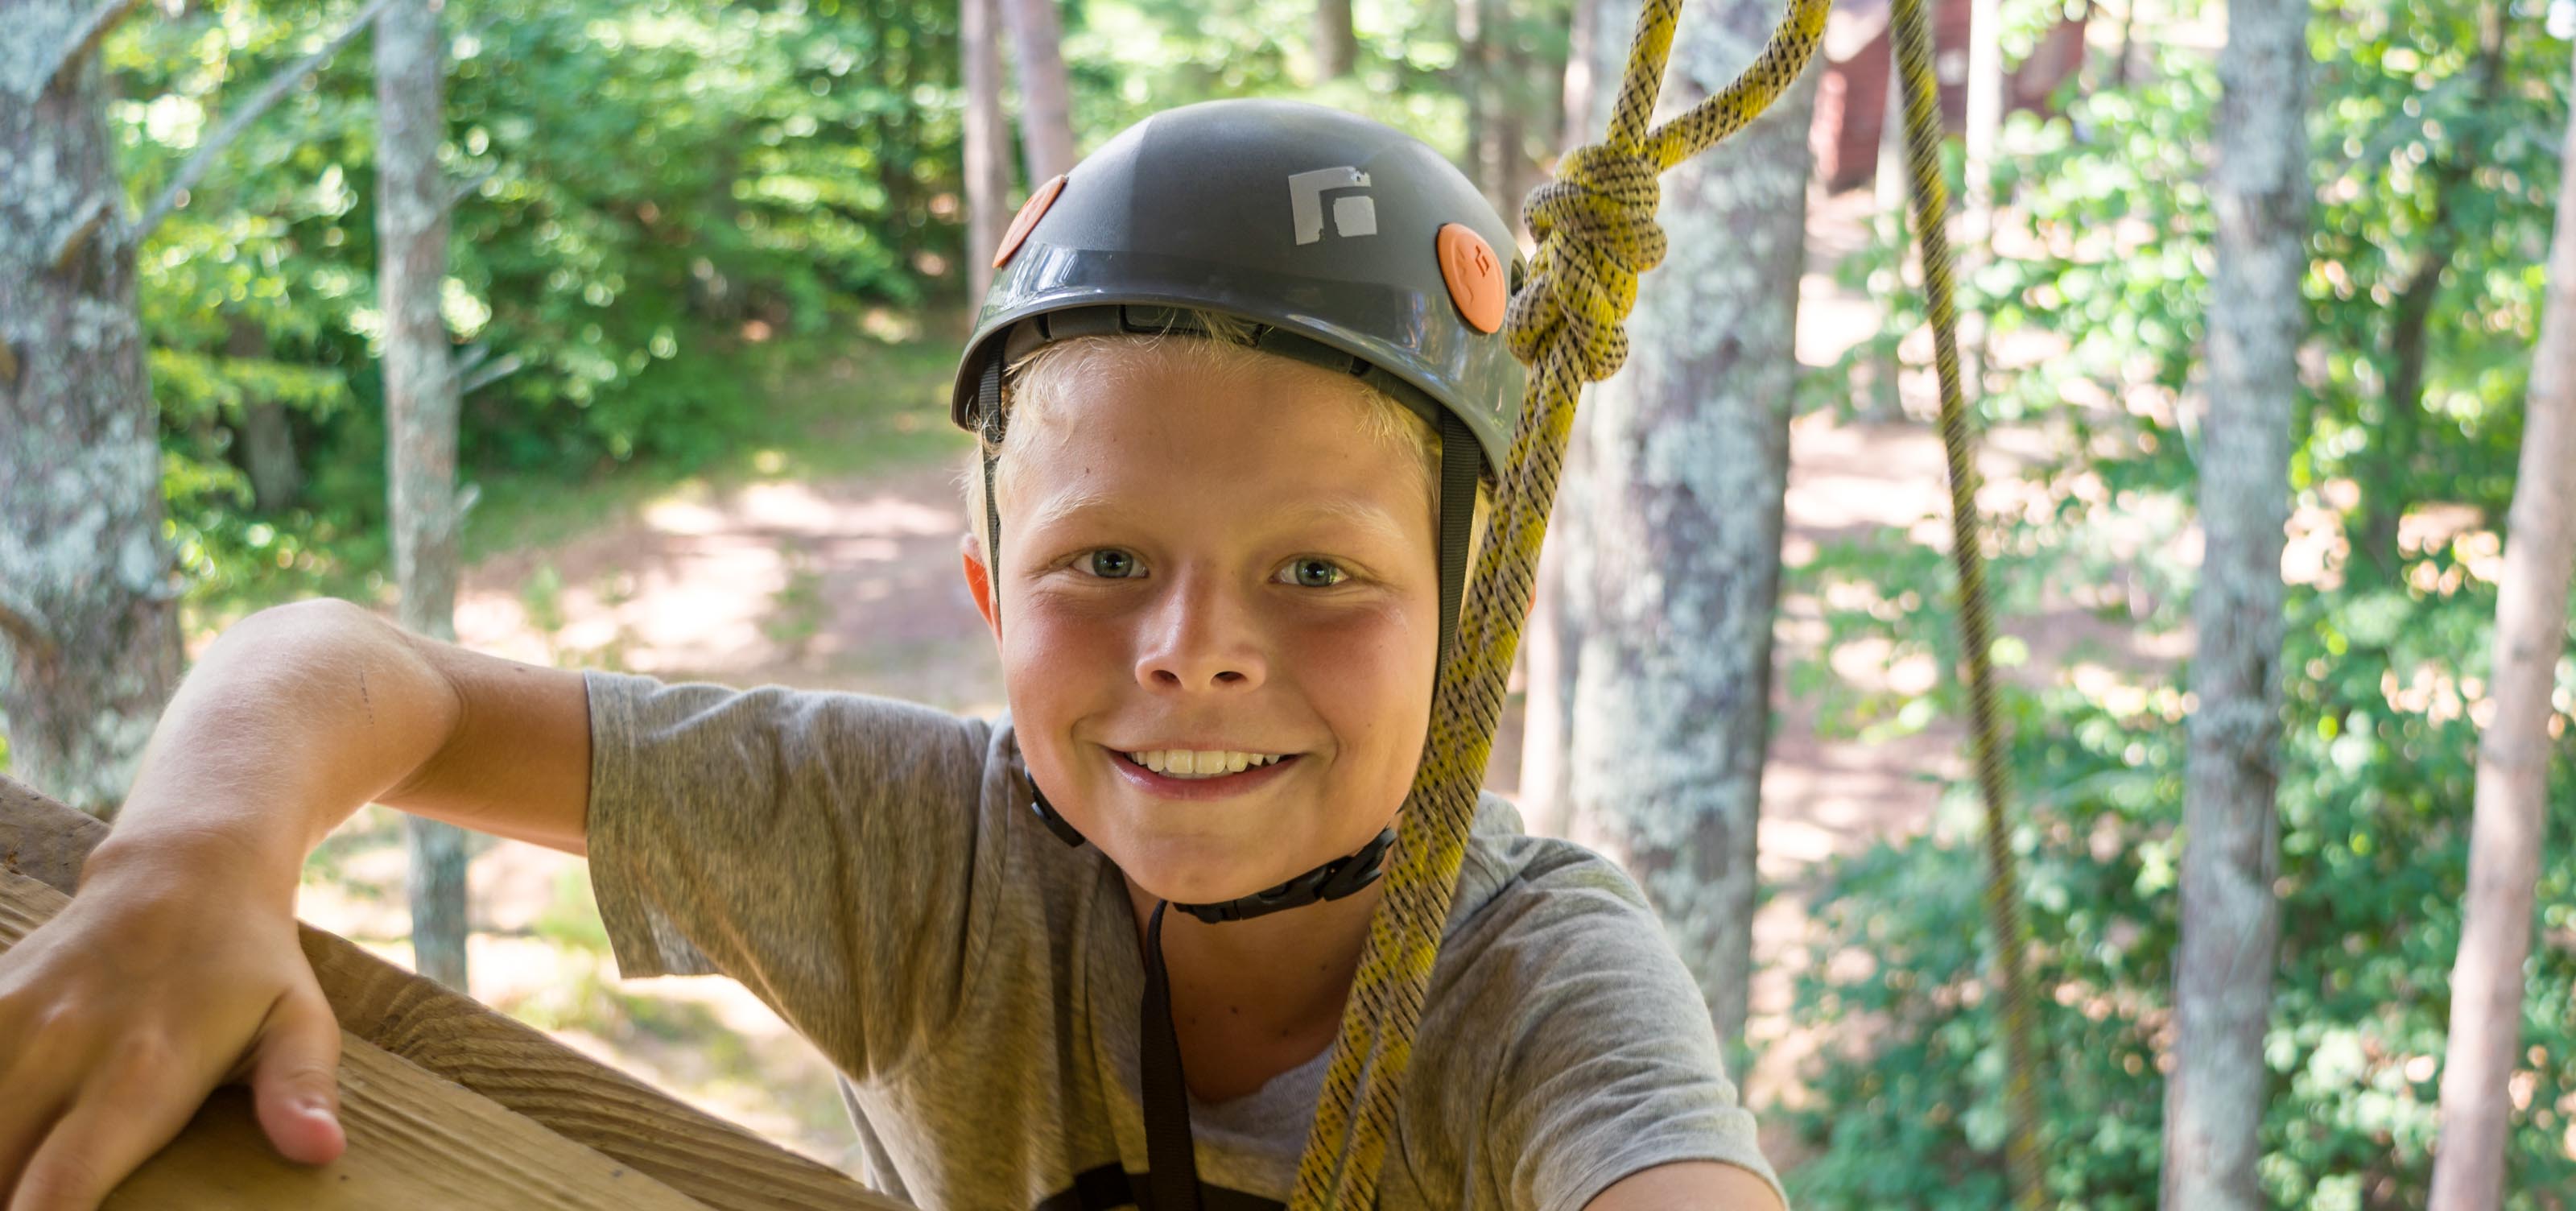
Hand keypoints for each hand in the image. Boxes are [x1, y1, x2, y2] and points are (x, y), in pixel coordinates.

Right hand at [0, 861, 344, 1210]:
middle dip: (4, 1201)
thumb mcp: (298, 1021)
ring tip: (16, 1176)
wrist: (183, 868)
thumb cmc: (249, 967)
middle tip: (34, 1203)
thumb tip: (321, 1150)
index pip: (60, 1186)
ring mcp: (10, 1022)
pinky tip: (2, 1128)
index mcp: (142, 1072)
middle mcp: (61, 1051)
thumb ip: (299, 1089)